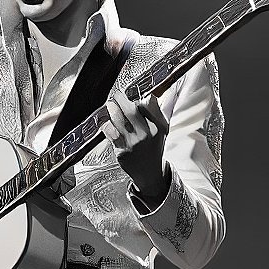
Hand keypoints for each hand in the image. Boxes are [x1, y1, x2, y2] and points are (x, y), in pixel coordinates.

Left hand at [102, 90, 170, 206]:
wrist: (149, 173)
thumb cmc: (154, 148)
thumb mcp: (162, 131)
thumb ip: (158, 113)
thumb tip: (155, 95)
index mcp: (157, 128)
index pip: (145, 106)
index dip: (136, 99)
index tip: (131, 96)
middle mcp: (145, 135)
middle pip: (130, 111)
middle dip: (121, 100)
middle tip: (116, 95)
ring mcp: (132, 144)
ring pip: (118, 120)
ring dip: (112, 110)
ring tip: (110, 105)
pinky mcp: (121, 151)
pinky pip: (110, 133)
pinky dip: (106, 124)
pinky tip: (105, 121)